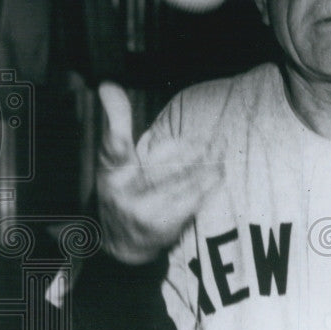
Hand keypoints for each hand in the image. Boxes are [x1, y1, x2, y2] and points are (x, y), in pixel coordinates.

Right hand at [96, 82, 221, 264]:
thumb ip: (116, 122)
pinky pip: (189, 202)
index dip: (115, 131)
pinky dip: (206, 187)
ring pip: (181, 182)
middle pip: (163, 163)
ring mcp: (141, 211)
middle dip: (190, 151)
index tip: (111, 97)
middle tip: (213, 139)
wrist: (121, 244)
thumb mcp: (112, 159)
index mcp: (110, 169)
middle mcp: (121, 191)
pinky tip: (218, 175)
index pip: (114, 148)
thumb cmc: (121, 190)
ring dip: (205, 167)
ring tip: (222, 153)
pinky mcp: (160, 228)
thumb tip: (109, 85)